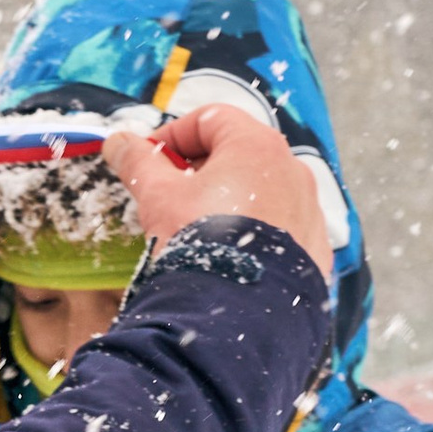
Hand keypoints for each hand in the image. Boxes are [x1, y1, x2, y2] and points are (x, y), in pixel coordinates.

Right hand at [105, 101, 333, 277]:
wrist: (238, 311)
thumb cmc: (198, 240)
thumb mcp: (157, 196)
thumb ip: (138, 162)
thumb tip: (118, 142)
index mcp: (256, 146)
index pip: (211, 119)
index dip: (173, 135)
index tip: (150, 160)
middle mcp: (293, 170)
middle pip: (239, 154)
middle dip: (200, 170)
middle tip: (170, 197)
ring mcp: (309, 211)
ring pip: (262, 192)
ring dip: (228, 201)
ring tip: (199, 231)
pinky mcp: (314, 250)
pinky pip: (280, 228)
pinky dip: (255, 233)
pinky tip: (230, 257)